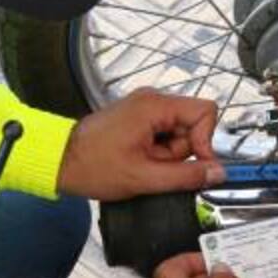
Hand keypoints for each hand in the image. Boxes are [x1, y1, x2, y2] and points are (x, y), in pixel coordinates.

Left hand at [57, 89, 225, 200]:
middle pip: (192, 124)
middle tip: (156, 166)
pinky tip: (139, 161)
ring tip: (143, 164)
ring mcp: (144, 109)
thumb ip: (186, 176)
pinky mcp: (138, 119)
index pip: (205, 111)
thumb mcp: (144, 177)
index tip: (194, 164)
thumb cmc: (92, 165)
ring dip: (167, 155)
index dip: (206, 140)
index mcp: (154, 105)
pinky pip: (163, 136)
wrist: (61, 162)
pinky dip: (157, 153)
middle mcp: (151, 100)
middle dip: (180, 152)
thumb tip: (217, 173)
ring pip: (178, 133)